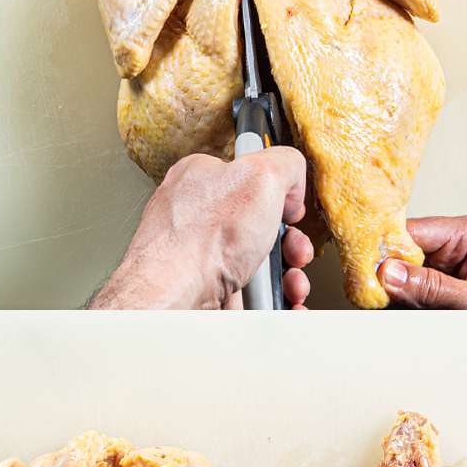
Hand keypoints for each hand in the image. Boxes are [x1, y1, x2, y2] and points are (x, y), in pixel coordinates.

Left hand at [89, 149, 311, 308]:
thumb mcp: (260, 175)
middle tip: (292, 252)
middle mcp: (196, 217)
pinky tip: (281, 302)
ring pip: (260, 265)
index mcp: (201, 178)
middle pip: (260, 225)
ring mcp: (200, 257)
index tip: (288, 207)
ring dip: (286, 277)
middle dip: (289, 243)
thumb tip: (292, 182)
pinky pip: (251, 296)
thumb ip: (284, 164)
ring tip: (288, 284)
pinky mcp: (206, 291)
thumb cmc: (200, 240)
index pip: (249, 175)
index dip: (277, 193)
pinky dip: (273, 302)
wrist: (174, 300)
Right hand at [377, 216, 466, 308]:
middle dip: (384, 277)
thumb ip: (436, 288)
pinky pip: (407, 293)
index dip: (382, 249)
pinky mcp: (437, 287)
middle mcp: (450, 244)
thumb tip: (389, 272)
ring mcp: (442, 266)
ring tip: (390, 310)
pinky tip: (398, 314)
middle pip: (398, 252)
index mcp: (466, 233)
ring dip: (391, 295)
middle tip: (372, 298)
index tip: (363, 272)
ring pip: (398, 275)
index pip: (410, 231)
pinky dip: (398, 306)